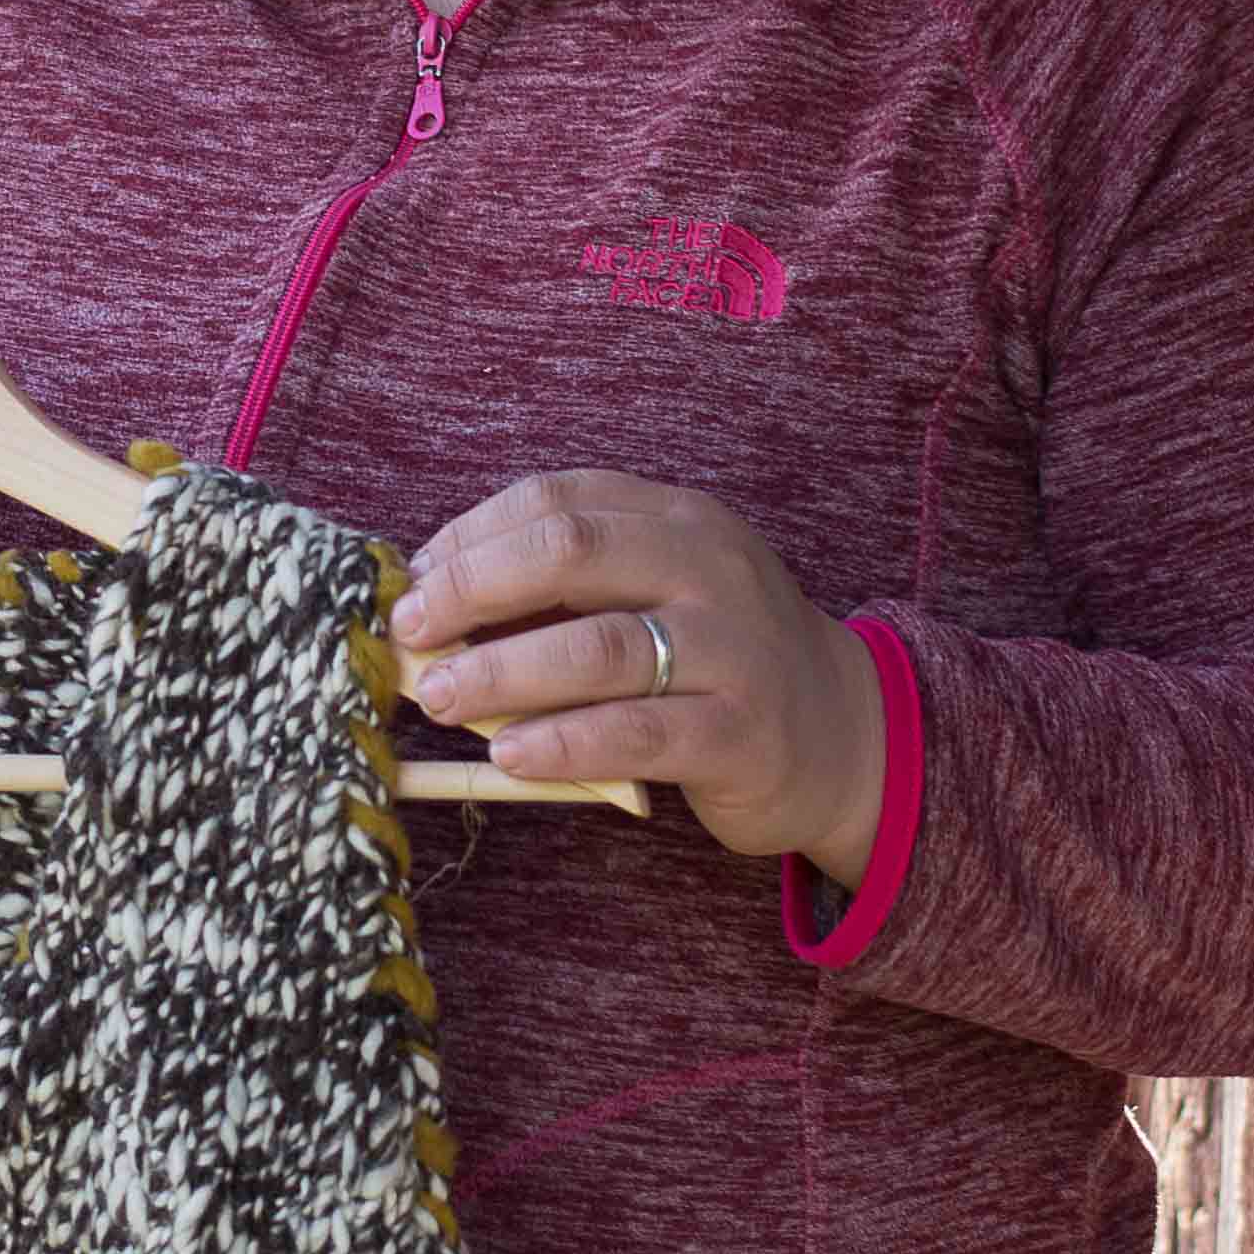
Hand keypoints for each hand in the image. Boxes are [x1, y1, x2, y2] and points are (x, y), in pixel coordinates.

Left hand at [389, 469, 887, 883]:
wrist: (843, 735)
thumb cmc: (715, 663)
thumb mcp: (655, 596)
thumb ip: (566, 590)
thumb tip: (435, 602)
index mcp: (677, 519)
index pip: (558, 499)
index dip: (472, 535)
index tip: (413, 581)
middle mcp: (709, 568)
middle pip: (573, 552)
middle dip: (474, 588)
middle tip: (410, 633)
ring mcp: (734, 648)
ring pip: (600, 648)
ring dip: (502, 672)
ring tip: (438, 696)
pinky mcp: (744, 732)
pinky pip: (639, 732)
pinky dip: (564, 741)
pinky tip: (508, 754)